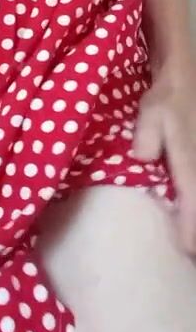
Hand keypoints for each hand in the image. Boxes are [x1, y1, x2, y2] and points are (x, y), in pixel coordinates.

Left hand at [133, 54, 195, 253]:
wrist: (187, 77)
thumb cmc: (167, 97)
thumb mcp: (152, 113)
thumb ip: (146, 137)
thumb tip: (142, 158)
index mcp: (189, 161)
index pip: (193, 201)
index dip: (190, 228)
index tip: (187, 250)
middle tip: (190, 254)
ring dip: (194, 214)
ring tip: (189, 241)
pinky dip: (192, 199)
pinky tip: (187, 208)